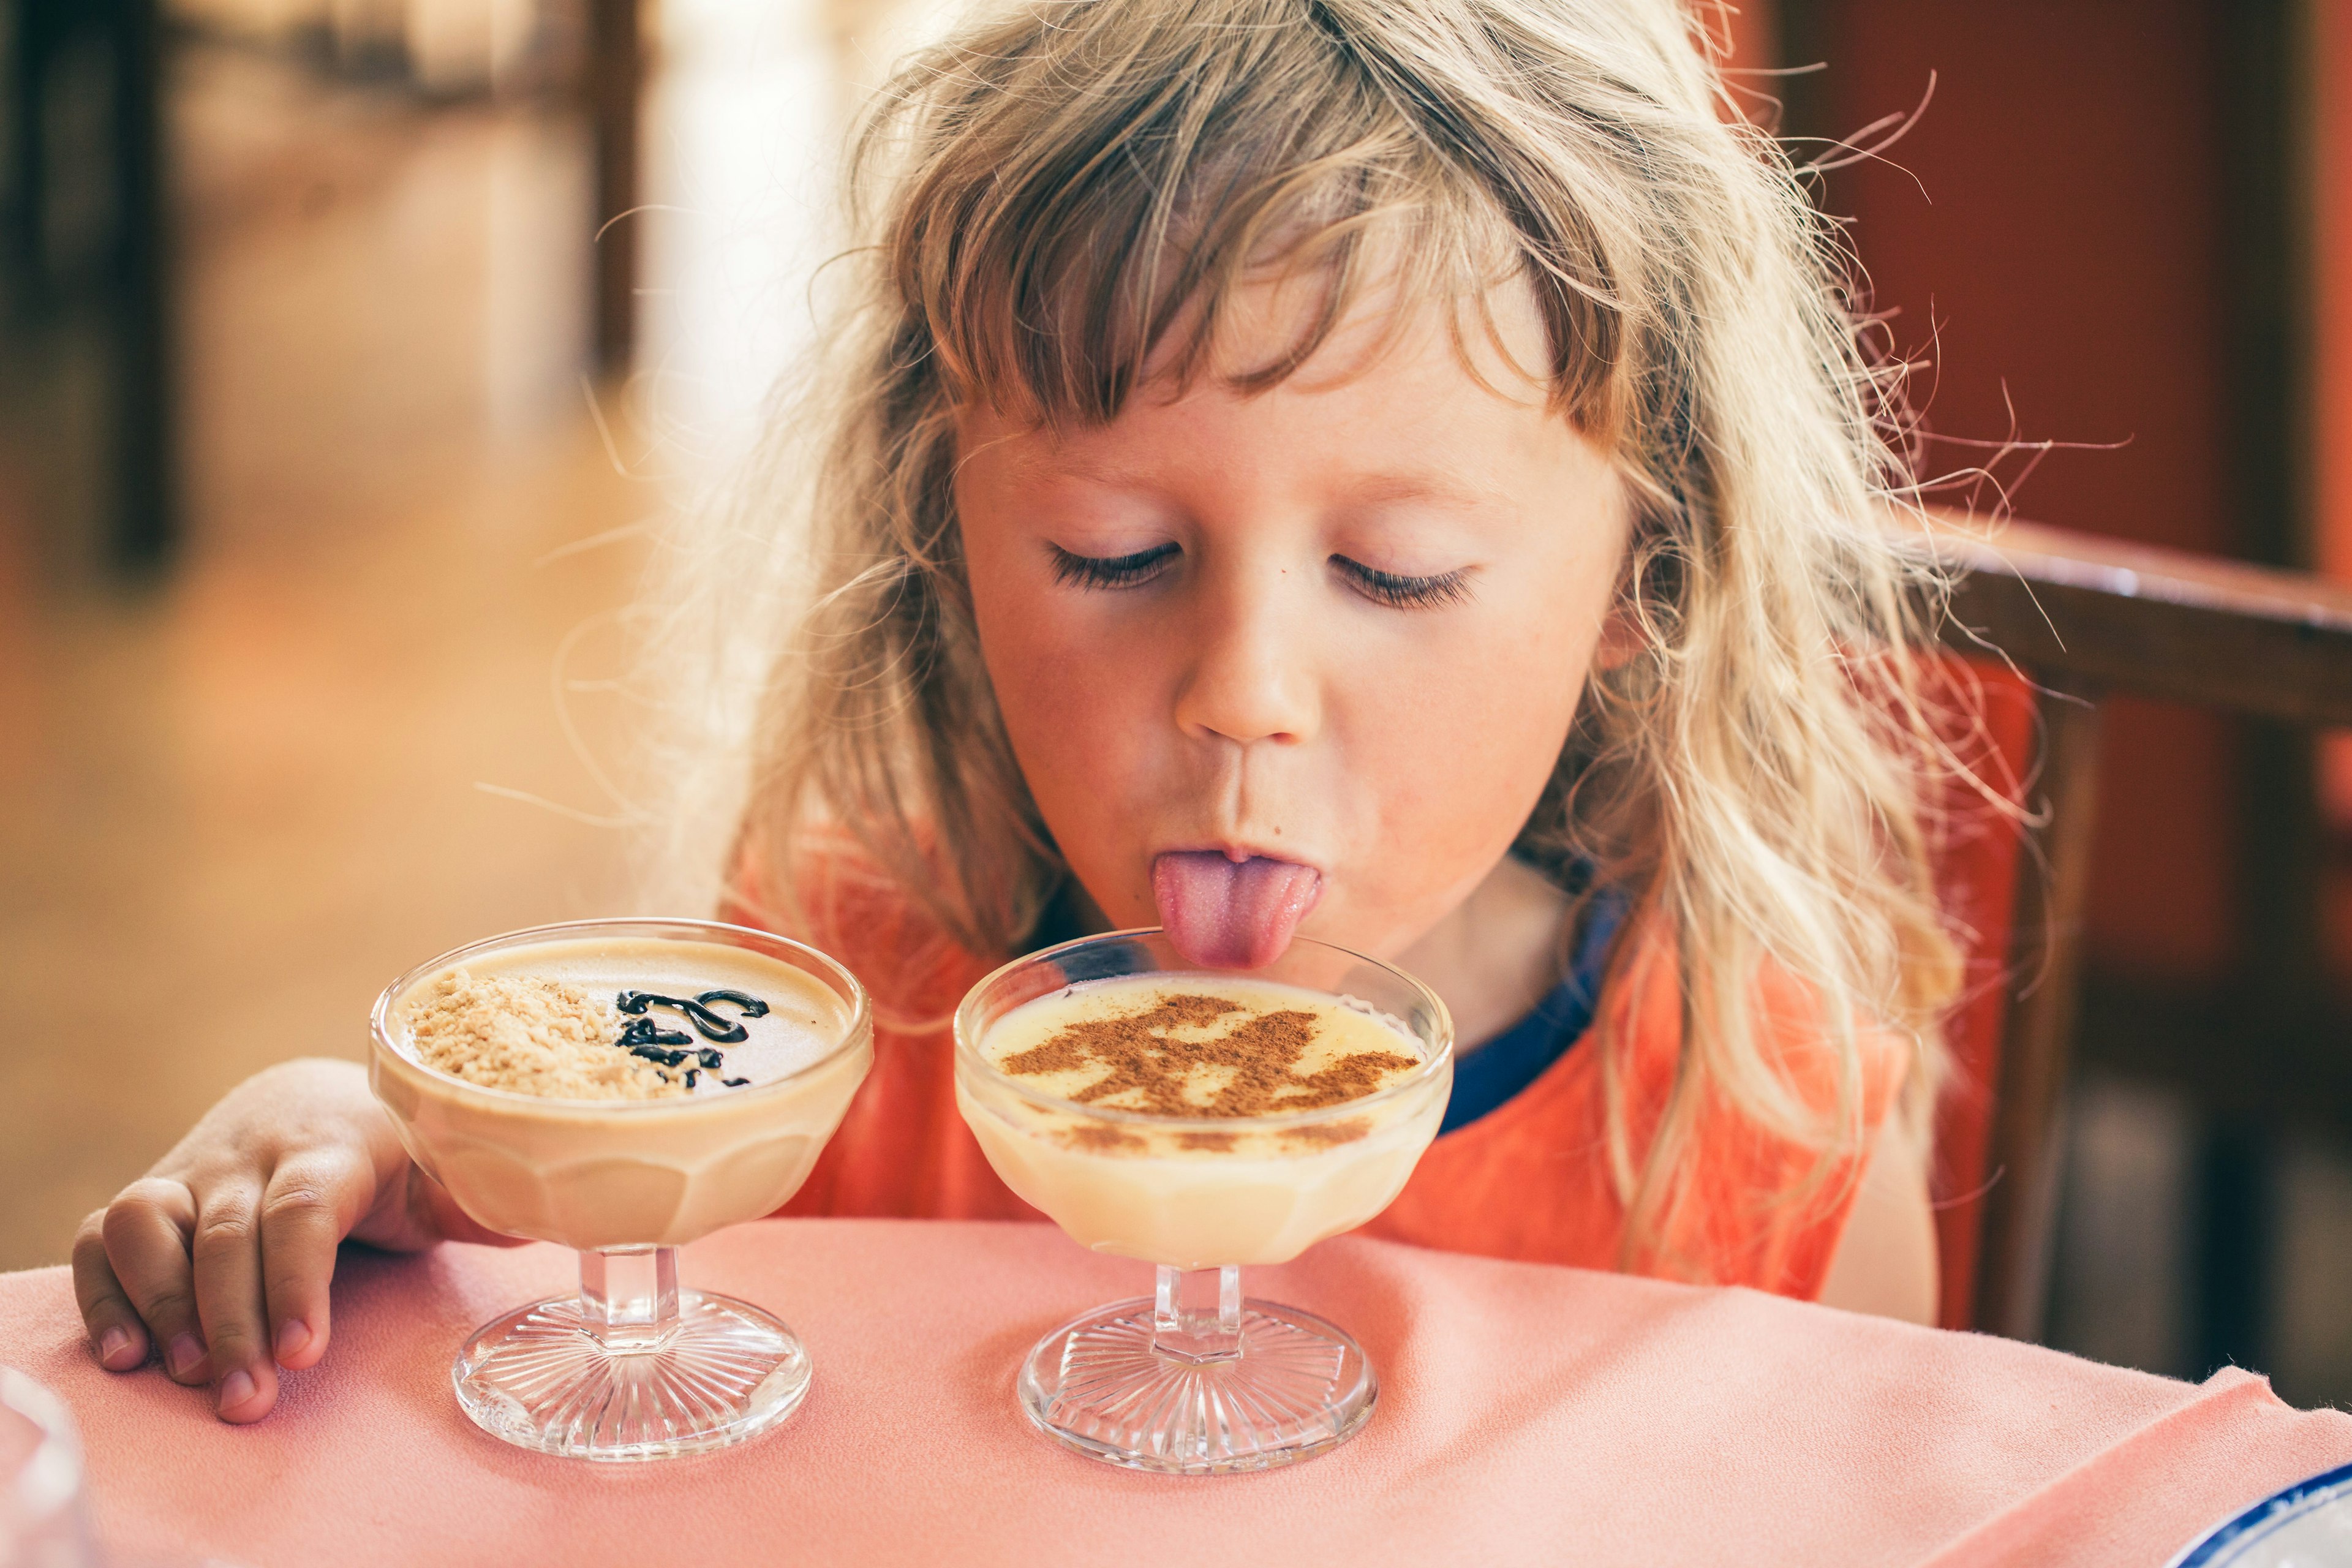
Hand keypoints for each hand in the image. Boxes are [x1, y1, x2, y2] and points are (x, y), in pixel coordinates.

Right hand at [70, 1058, 516, 1421]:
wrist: (310, 1096)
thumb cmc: (390, 1153)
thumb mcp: (441, 1172)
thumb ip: (485, 1201)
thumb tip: (552, 1217)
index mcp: (337, 1146)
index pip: (305, 1208)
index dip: (298, 1280)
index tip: (306, 1352)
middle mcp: (254, 1155)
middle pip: (228, 1235)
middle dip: (234, 1326)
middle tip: (250, 1401)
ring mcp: (194, 1171)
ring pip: (150, 1225)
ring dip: (163, 1305)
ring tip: (189, 1376)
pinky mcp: (150, 1193)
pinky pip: (103, 1236)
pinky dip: (105, 1292)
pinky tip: (129, 1355)